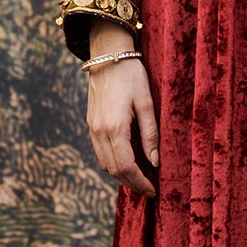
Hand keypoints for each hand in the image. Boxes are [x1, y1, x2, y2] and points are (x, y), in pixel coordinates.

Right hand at [86, 39, 157, 196]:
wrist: (107, 55)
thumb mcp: (147, 103)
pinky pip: (100, 152)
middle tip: (149, 189)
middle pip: (114, 170)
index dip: (140, 182)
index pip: (126, 166)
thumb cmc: (131, 75)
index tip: (153, 190)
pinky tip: (127, 163)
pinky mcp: (91, 124)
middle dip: (132, 183)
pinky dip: (113, 163)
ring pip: (105, 163)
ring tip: (140, 180)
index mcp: (114, 127)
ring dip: (121, 176)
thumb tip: (155, 162)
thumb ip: (150, 134)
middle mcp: (99, 131)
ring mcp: (92, 128)